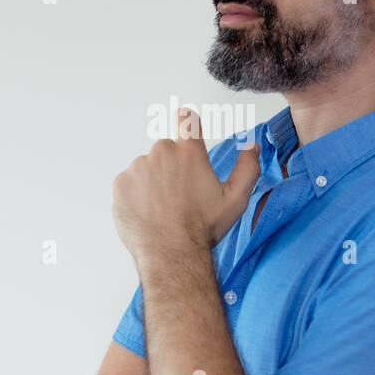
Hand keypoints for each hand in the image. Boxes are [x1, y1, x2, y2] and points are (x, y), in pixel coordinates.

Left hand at [112, 108, 261, 262]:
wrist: (172, 254)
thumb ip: (248, 168)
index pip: (186, 119)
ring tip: (163, 208)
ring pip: (146, 168)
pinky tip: (148, 213)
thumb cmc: (203, 228)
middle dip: (172, 167)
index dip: (187, 123)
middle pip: (166, 151)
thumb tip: (252, 147)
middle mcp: (161, 152)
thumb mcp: (236, 200)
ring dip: (153, 181)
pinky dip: (136, 195)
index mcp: (189, 152)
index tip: (186, 129)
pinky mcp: (121, 184)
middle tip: (179, 195)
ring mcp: (138, 167)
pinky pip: (129, 183)